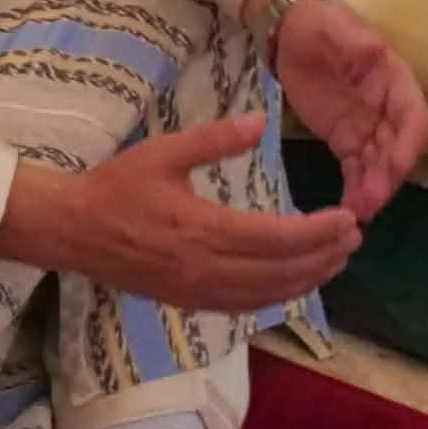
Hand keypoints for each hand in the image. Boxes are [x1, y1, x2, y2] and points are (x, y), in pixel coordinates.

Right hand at [0, 116, 363, 312]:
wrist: (73, 231)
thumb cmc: (116, 187)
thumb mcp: (164, 152)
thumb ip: (215, 140)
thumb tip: (261, 121)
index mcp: (204, 229)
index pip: (280, 238)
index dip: (321, 232)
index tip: (348, 218)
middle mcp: (209, 268)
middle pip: (285, 272)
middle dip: (326, 257)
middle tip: (354, 237)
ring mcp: (201, 291)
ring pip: (272, 294)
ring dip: (310, 279)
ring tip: (337, 259)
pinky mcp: (192, 303)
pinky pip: (248, 306)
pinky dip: (280, 296)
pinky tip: (295, 282)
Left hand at [270, 0, 427, 222]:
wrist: (292, 29)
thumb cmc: (321, 23)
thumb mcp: (339, 27)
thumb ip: (357, 44)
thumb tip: (375, 54)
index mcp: (395, 79)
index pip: (413, 115)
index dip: (408, 143)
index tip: (396, 167)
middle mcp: (388, 109)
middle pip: (397, 148)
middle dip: (387, 177)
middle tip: (370, 202)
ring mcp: (368, 127)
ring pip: (378, 164)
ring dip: (372, 190)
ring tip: (357, 214)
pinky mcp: (346, 140)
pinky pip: (356, 169)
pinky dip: (355, 190)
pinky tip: (347, 211)